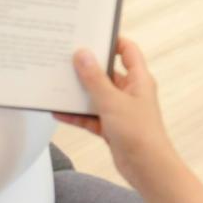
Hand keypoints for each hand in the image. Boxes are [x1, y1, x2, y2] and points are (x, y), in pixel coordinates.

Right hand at [54, 37, 175, 187]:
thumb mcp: (112, 101)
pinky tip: (58, 111)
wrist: (147, 168)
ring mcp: (121, 110)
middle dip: (87, 67)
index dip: (112, 40)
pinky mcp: (113, 128)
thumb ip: (94, 79)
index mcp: (139, 80)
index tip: (90, 34)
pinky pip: (91, 116)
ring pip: (96, 96)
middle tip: (64, 57)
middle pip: (107, 73)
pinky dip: (77, 114)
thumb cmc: (139, 133)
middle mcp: (131, 92)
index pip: (128, 51)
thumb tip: (83, 54)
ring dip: (78, 92)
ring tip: (55, 83)